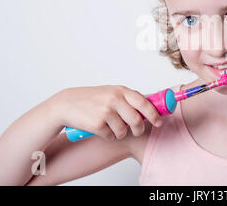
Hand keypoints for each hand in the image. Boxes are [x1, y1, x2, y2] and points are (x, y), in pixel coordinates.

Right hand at [48, 85, 162, 141]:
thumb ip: (129, 99)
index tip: (159, 122)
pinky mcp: (97, 124)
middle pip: (137, 120)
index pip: (144, 103)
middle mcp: (114, 99)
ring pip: (124, 131)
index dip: (154, 114)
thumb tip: (151, 109)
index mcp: (121, 91)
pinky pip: (111, 136)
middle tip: (136, 130)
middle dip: (139, 129)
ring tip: (112, 127)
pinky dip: (108, 136)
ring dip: (120, 133)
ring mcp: (105, 111)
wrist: (67, 104)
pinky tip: (101, 128)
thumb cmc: (92, 99)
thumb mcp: (112, 93)